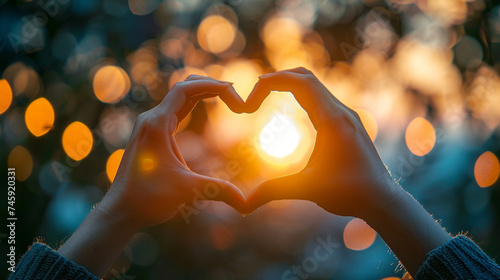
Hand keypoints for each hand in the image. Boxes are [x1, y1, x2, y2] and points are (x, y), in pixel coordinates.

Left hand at [99, 75, 246, 229]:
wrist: (121, 211)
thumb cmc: (148, 199)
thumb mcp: (187, 191)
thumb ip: (218, 190)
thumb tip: (247, 204)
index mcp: (157, 124)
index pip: (185, 89)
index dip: (212, 85)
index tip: (234, 91)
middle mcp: (151, 119)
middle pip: (183, 88)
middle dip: (210, 86)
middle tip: (236, 94)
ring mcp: (150, 126)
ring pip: (178, 98)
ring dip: (202, 93)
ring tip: (227, 96)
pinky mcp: (152, 134)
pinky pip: (175, 110)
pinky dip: (193, 104)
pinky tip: (207, 105)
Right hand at [244, 67, 402, 218]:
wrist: (383, 199)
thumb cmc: (350, 193)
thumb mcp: (308, 190)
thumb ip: (274, 191)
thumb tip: (243, 205)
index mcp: (332, 120)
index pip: (300, 82)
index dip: (271, 82)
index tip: (250, 99)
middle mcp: (341, 112)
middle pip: (306, 77)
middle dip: (277, 79)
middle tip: (254, 94)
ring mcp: (346, 115)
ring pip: (314, 85)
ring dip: (289, 85)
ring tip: (265, 97)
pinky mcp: (347, 123)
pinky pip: (321, 98)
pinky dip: (301, 95)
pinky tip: (289, 111)